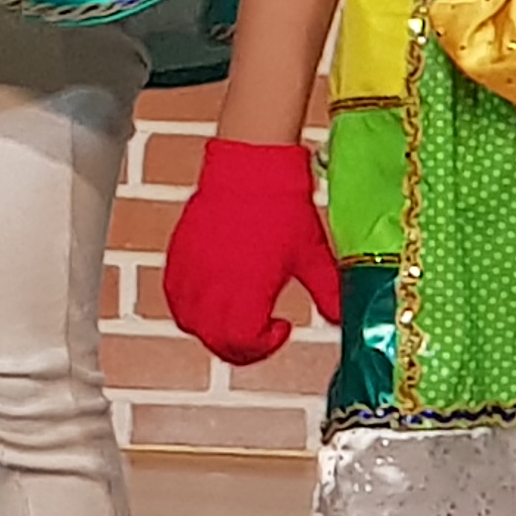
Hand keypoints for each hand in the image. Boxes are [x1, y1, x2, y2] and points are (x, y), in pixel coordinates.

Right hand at [162, 137, 342, 365]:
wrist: (252, 168)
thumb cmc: (281, 208)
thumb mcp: (315, 256)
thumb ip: (329, 293)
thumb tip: (341, 318)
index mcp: (247, 287)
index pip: (241, 341)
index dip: (263, 347)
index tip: (281, 329)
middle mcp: (213, 282)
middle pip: (213, 339)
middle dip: (238, 345)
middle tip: (258, 335)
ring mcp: (192, 269)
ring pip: (188, 321)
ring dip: (210, 330)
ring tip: (233, 319)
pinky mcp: (179, 255)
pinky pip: (173, 295)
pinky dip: (189, 307)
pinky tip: (210, 299)